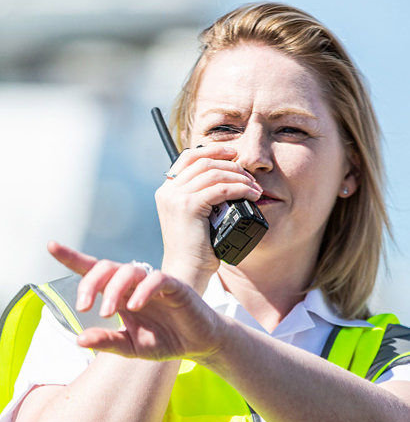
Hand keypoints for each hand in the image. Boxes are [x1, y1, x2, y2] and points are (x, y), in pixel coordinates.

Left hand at [48, 241, 223, 361]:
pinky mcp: (175, 286)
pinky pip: (156, 278)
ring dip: (112, 289)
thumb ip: (106, 342)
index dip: (71, 257)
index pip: (92, 270)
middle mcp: (133, 283)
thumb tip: (78, 340)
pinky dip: (143, 290)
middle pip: (105, 266)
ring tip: (107, 312)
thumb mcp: (130, 347)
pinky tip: (134, 306)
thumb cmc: (164, 340)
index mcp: (119, 293)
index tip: (51, 246)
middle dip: (89, 283)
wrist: (199, 344)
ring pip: (127, 269)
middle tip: (84, 307)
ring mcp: (153, 282)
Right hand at [156, 145, 261, 289]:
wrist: (187, 271)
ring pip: (214, 172)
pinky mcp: (188, 206)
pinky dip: (240, 189)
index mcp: (166, 191)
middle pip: (203, 161)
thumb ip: (201, 196)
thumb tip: (227, 178)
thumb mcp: (194, 217)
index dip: (212, 150)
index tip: (233, 153)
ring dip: (239, 177)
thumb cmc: (195, 249)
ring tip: (254, 188)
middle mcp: (168, 191)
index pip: (188, 157)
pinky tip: (251, 195)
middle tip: (250, 177)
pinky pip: (220, 188)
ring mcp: (176, 197)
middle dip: (231, 164)